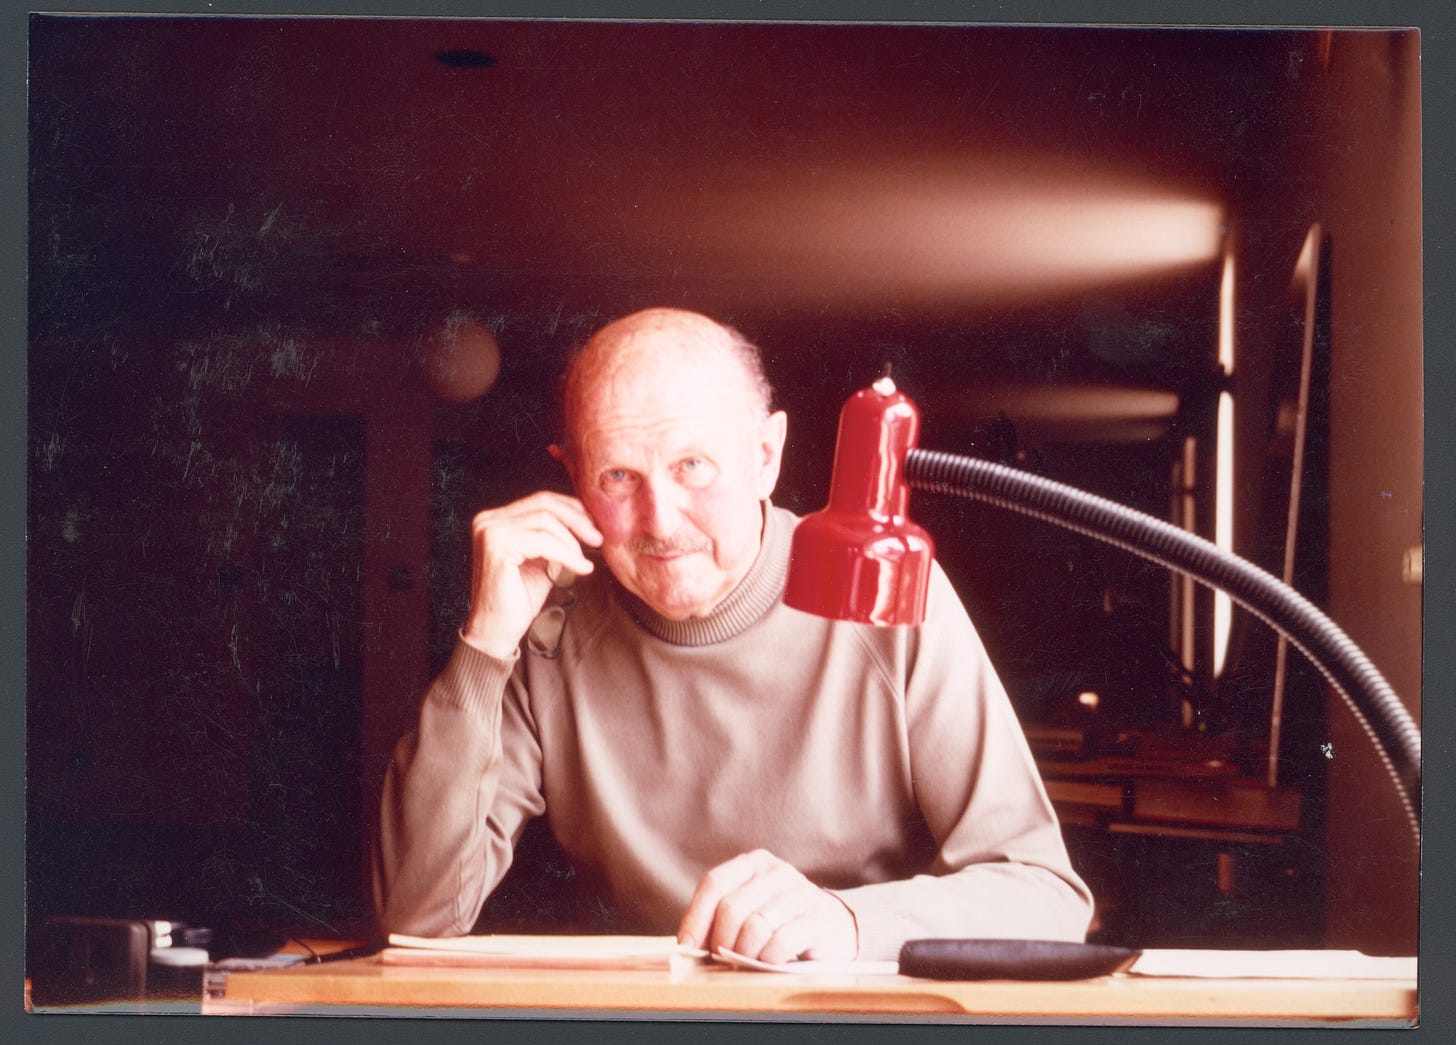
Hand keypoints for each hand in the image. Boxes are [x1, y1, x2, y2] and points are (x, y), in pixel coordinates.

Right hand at [460, 491, 602, 658]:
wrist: (496, 631)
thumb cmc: (518, 598)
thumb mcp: (542, 559)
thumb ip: (554, 537)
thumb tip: (587, 521)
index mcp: (496, 519)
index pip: (541, 500)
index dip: (572, 509)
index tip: (595, 525)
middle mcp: (488, 520)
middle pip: (544, 503)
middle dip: (577, 519)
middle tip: (598, 538)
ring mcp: (489, 531)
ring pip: (545, 521)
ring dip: (572, 542)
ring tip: (584, 562)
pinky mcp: (497, 546)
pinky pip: (543, 541)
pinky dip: (567, 554)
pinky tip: (581, 568)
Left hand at [677, 849, 857, 963]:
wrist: (831, 928)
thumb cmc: (779, 922)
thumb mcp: (749, 910)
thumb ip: (720, 918)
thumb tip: (686, 944)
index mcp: (754, 863)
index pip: (714, 883)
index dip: (696, 917)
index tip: (688, 946)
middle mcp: (777, 871)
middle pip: (731, 908)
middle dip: (721, 941)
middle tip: (724, 959)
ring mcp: (800, 892)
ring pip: (754, 927)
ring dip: (745, 953)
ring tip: (748, 961)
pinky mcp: (817, 918)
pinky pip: (779, 942)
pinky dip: (767, 958)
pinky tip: (770, 961)